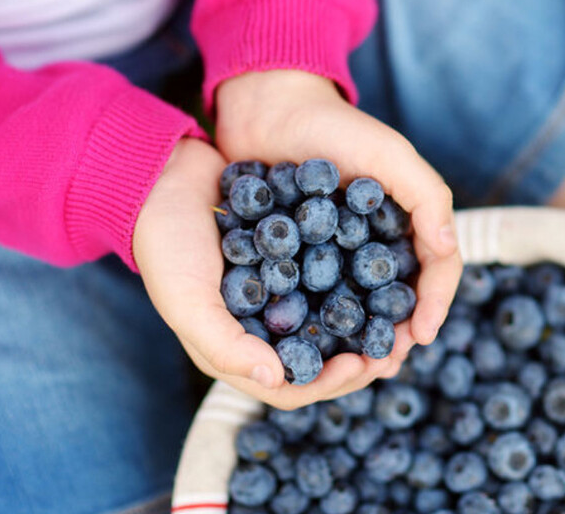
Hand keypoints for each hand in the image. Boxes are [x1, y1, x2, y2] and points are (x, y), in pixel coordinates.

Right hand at [133, 138, 410, 408]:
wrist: (163, 178)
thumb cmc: (166, 245)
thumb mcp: (187, 301)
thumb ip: (227, 346)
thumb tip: (277, 379)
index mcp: (237, 349)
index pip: (293, 387)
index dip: (331, 383)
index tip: (364, 362)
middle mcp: (264, 328)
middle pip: (322, 360)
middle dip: (362, 358)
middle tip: (400, 346)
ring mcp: (281, 293)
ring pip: (333, 322)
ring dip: (368, 325)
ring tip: (400, 316)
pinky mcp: (293, 259)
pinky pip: (332, 279)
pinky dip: (358, 282)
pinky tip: (384, 271)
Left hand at [215, 69, 462, 394]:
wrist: (265, 107)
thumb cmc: (334, 127)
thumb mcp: (391, 154)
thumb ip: (428, 198)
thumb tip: (451, 252)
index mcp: (407, 220)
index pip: (434, 271)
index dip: (433, 306)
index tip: (420, 336)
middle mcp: (377, 240)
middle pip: (398, 298)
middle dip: (397, 334)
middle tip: (386, 363)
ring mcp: (338, 251)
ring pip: (359, 305)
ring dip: (361, 337)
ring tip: (353, 364)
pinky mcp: (299, 255)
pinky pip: (314, 295)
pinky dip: (317, 322)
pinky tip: (309, 343)